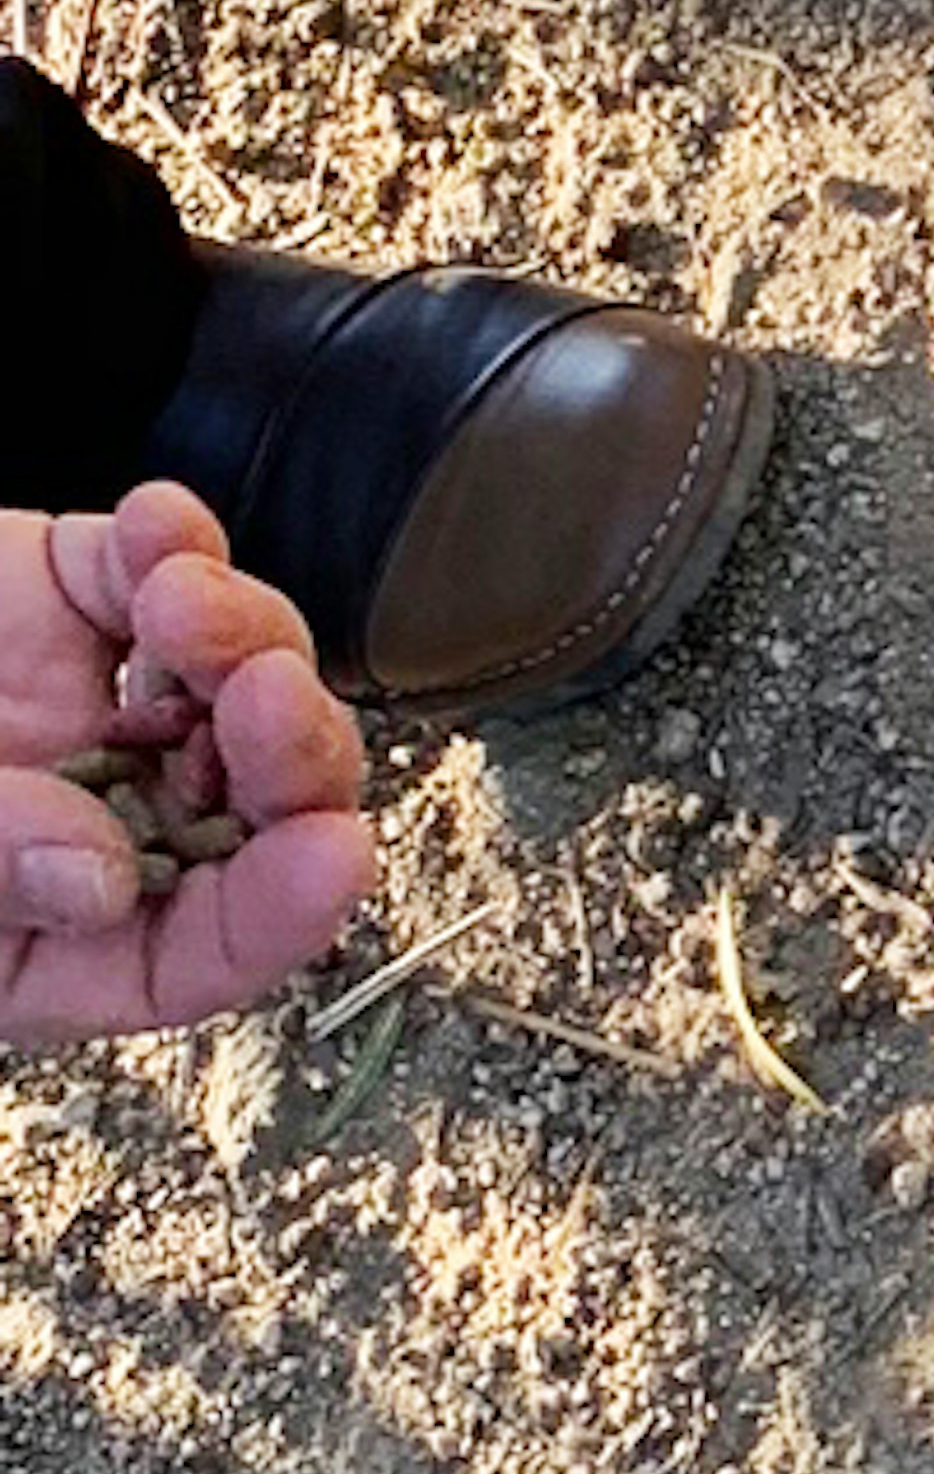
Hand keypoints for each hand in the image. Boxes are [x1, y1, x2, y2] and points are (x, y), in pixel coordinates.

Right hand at [1, 480, 377, 1054]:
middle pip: (259, 811)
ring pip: (236, 682)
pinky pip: (156, 568)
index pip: (204, 947)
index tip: (333, 854)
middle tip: (263, 696)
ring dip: (242, 634)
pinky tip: (156, 526)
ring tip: (179, 603)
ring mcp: (96, 706)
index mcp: (60, 939)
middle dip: (289, 752)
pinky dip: (176, 540)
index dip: (283, 910)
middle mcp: (103, 828)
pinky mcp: (71, 593)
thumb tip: (98, 875)